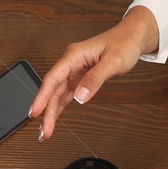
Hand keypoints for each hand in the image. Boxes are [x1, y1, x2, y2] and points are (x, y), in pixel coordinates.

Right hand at [28, 7, 158, 140]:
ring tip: (46, 130)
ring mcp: (75, 70)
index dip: (41, 97)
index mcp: (74, 55)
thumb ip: (96, 79)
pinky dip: (61, 105)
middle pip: (53, 89)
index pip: (53, 78)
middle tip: (44, 132)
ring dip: (52, 111)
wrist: (133, 37)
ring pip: (58, 93)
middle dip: (47, 111)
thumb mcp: (113, 61)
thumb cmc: (124, 43)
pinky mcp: (81, 76)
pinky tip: (55, 116)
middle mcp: (71, 62)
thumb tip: (81, 96)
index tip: (34, 112)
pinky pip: (67, 93)